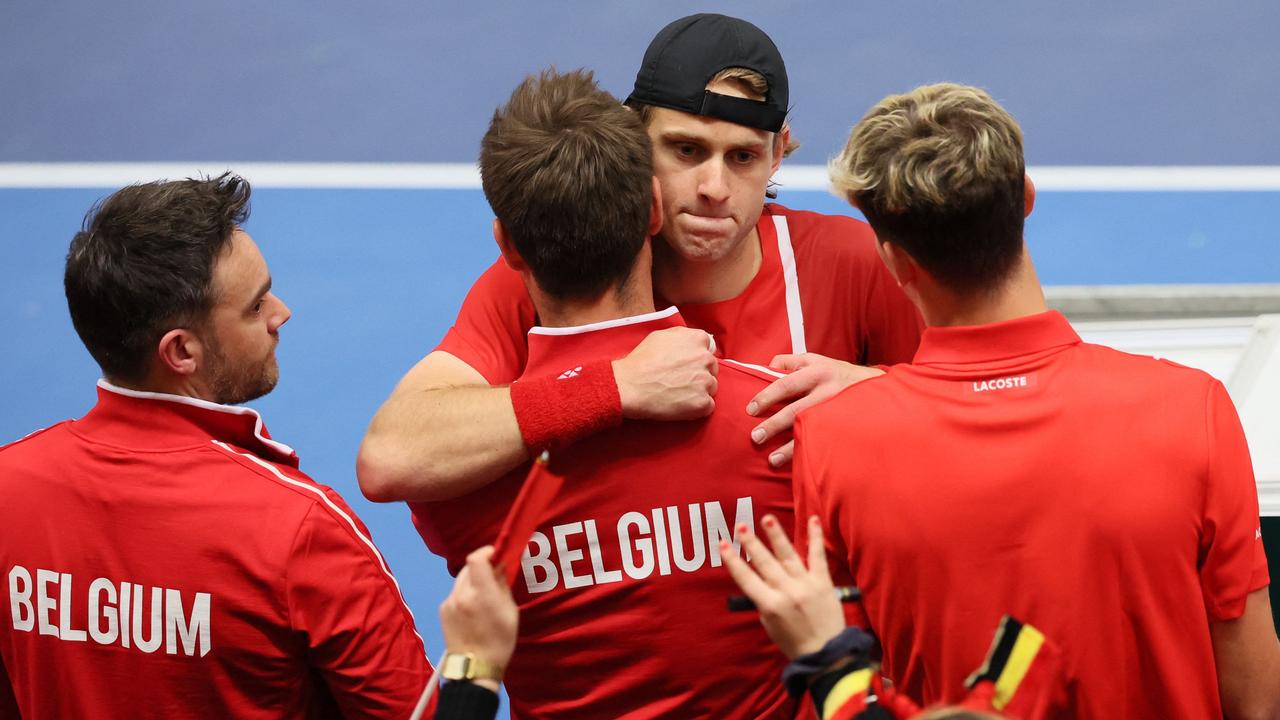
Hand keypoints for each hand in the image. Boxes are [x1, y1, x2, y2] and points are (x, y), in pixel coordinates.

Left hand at [439, 546, 517, 687]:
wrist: (475, 667)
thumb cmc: (500, 641)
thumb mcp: (510, 612)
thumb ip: (503, 585)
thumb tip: (500, 566)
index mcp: (481, 594)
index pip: (476, 558)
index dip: (486, 552)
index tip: (496, 555)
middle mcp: (461, 594)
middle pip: (469, 567)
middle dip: (481, 567)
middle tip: (493, 576)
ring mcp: (449, 602)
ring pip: (461, 580)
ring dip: (473, 581)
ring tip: (483, 596)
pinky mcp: (443, 610)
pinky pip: (455, 593)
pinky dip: (465, 594)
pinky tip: (472, 610)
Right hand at [613, 327, 717, 420]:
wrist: (629, 386)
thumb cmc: (641, 361)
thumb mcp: (661, 335)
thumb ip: (683, 335)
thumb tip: (695, 341)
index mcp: (697, 339)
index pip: (708, 349)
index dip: (695, 359)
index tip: (684, 366)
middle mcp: (705, 358)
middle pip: (711, 369)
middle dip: (699, 375)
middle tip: (679, 381)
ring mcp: (705, 381)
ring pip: (711, 387)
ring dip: (699, 391)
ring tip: (677, 393)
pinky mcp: (702, 403)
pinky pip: (708, 406)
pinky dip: (697, 408)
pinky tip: (680, 404)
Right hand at [721, 515, 845, 657]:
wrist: (827, 653)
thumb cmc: (794, 642)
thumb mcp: (769, 625)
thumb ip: (764, 602)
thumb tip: (759, 580)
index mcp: (770, 605)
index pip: (746, 578)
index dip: (733, 561)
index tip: (722, 545)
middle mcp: (787, 592)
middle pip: (765, 562)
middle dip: (751, 543)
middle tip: (740, 526)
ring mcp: (806, 584)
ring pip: (788, 555)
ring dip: (776, 535)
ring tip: (767, 519)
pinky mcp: (823, 582)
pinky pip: (818, 556)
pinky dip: (815, 537)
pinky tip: (813, 520)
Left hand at [746, 354, 882, 466]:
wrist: (876, 386)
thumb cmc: (837, 373)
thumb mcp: (816, 359)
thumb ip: (789, 362)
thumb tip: (765, 367)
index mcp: (817, 371)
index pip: (786, 384)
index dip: (766, 396)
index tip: (750, 409)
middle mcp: (828, 390)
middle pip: (796, 410)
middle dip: (774, 425)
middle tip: (755, 437)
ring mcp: (838, 410)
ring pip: (811, 430)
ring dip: (790, 447)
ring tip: (773, 459)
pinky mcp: (845, 426)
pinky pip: (825, 441)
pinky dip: (810, 452)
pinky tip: (798, 462)